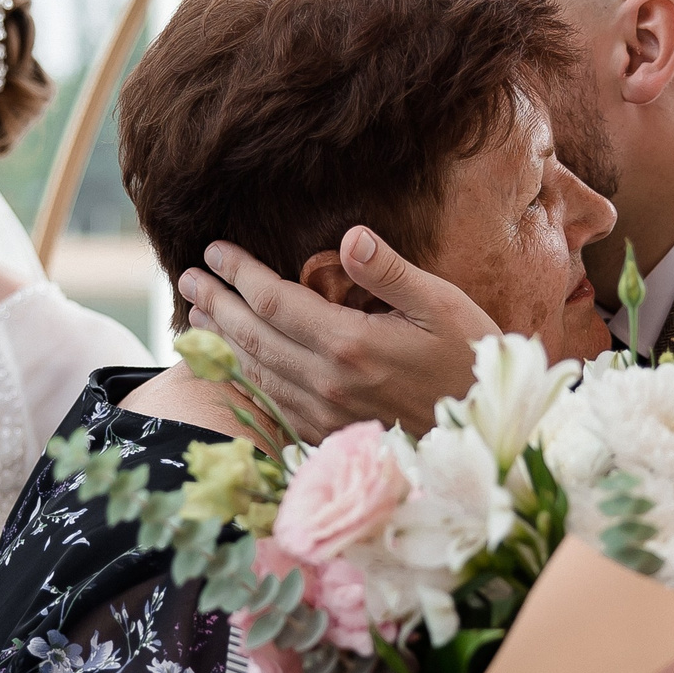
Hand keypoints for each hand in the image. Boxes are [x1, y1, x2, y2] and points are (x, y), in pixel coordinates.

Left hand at [179, 228, 495, 440]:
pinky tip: (231, 363)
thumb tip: (349, 236)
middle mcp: (327, 383)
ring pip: (255, 372)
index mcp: (350, 344)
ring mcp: (323, 415)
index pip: (274, 300)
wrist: (486, 434)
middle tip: (187, 277)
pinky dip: (242, 379)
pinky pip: (270, 404)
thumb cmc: (470, 357)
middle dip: (215, 302)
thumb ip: (389, 272)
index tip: (213, 250)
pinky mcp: (327, 435)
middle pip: (253, 337)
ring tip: (197, 313)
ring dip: (221, 340)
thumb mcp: (441, 304)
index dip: (239, 272)